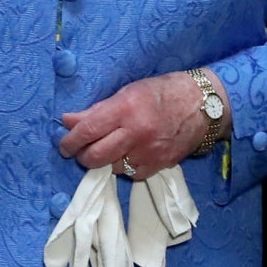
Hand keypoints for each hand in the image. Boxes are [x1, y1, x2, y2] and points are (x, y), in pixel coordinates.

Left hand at [57, 70, 219, 180]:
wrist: (202, 106)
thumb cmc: (162, 92)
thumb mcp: (128, 92)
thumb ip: (98, 110)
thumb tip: (68, 121)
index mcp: (126, 109)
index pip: (88, 130)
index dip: (71, 140)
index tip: (64, 144)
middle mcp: (136, 133)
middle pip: (96, 156)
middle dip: (82, 156)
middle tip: (80, 151)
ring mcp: (148, 153)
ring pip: (111, 167)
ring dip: (104, 161)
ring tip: (108, 148)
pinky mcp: (158, 166)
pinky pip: (130, 174)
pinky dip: (124, 167)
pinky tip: (128, 154)